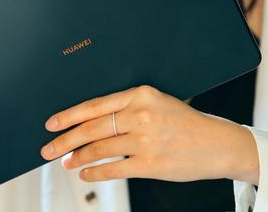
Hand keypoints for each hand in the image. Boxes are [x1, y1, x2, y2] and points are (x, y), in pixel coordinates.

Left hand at [40, 85, 258, 184]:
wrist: (219, 144)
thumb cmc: (185, 122)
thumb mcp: (158, 103)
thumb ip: (127, 107)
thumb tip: (91, 121)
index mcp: (140, 94)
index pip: (95, 105)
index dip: (69, 116)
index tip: (52, 123)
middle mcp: (141, 115)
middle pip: (92, 128)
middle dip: (65, 139)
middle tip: (48, 148)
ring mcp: (145, 140)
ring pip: (99, 149)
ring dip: (77, 157)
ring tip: (65, 162)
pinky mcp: (151, 164)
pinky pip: (113, 169)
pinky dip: (94, 172)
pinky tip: (84, 173)